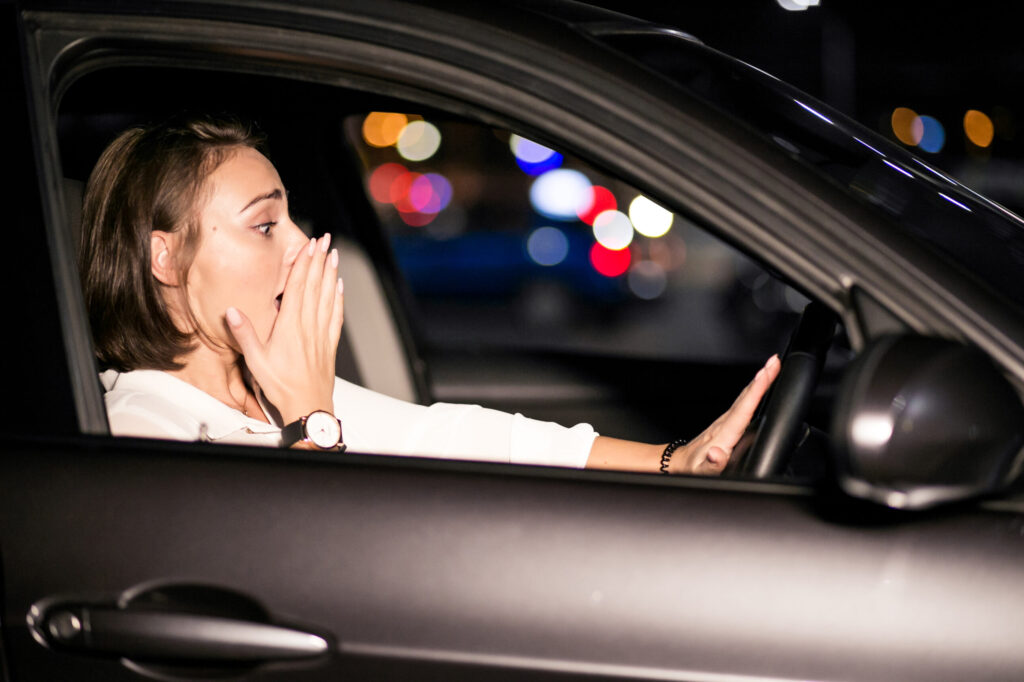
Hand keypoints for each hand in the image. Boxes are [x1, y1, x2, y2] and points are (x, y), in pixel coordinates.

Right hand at [225, 234, 344, 423]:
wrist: (308, 405)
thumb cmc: (281, 385)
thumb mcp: (255, 360)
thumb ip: (244, 333)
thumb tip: (231, 311)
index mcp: (290, 325)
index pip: (298, 286)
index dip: (304, 263)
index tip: (309, 245)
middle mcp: (309, 325)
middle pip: (316, 285)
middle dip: (320, 260)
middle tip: (325, 240)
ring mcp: (322, 333)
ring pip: (328, 296)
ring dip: (331, 274)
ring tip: (334, 255)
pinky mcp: (329, 343)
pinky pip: (336, 314)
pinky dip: (338, 297)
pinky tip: (339, 287)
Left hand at [670, 355, 780, 474]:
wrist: (679, 464)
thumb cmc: (693, 468)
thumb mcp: (701, 472)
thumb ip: (711, 465)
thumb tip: (716, 454)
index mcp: (723, 434)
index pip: (743, 409)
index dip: (756, 391)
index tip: (766, 373)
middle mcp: (724, 424)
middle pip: (746, 398)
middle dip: (761, 378)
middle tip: (774, 360)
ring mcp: (724, 422)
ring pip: (744, 398)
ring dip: (758, 382)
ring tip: (771, 367)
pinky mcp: (726, 423)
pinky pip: (743, 404)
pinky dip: (752, 392)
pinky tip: (758, 385)